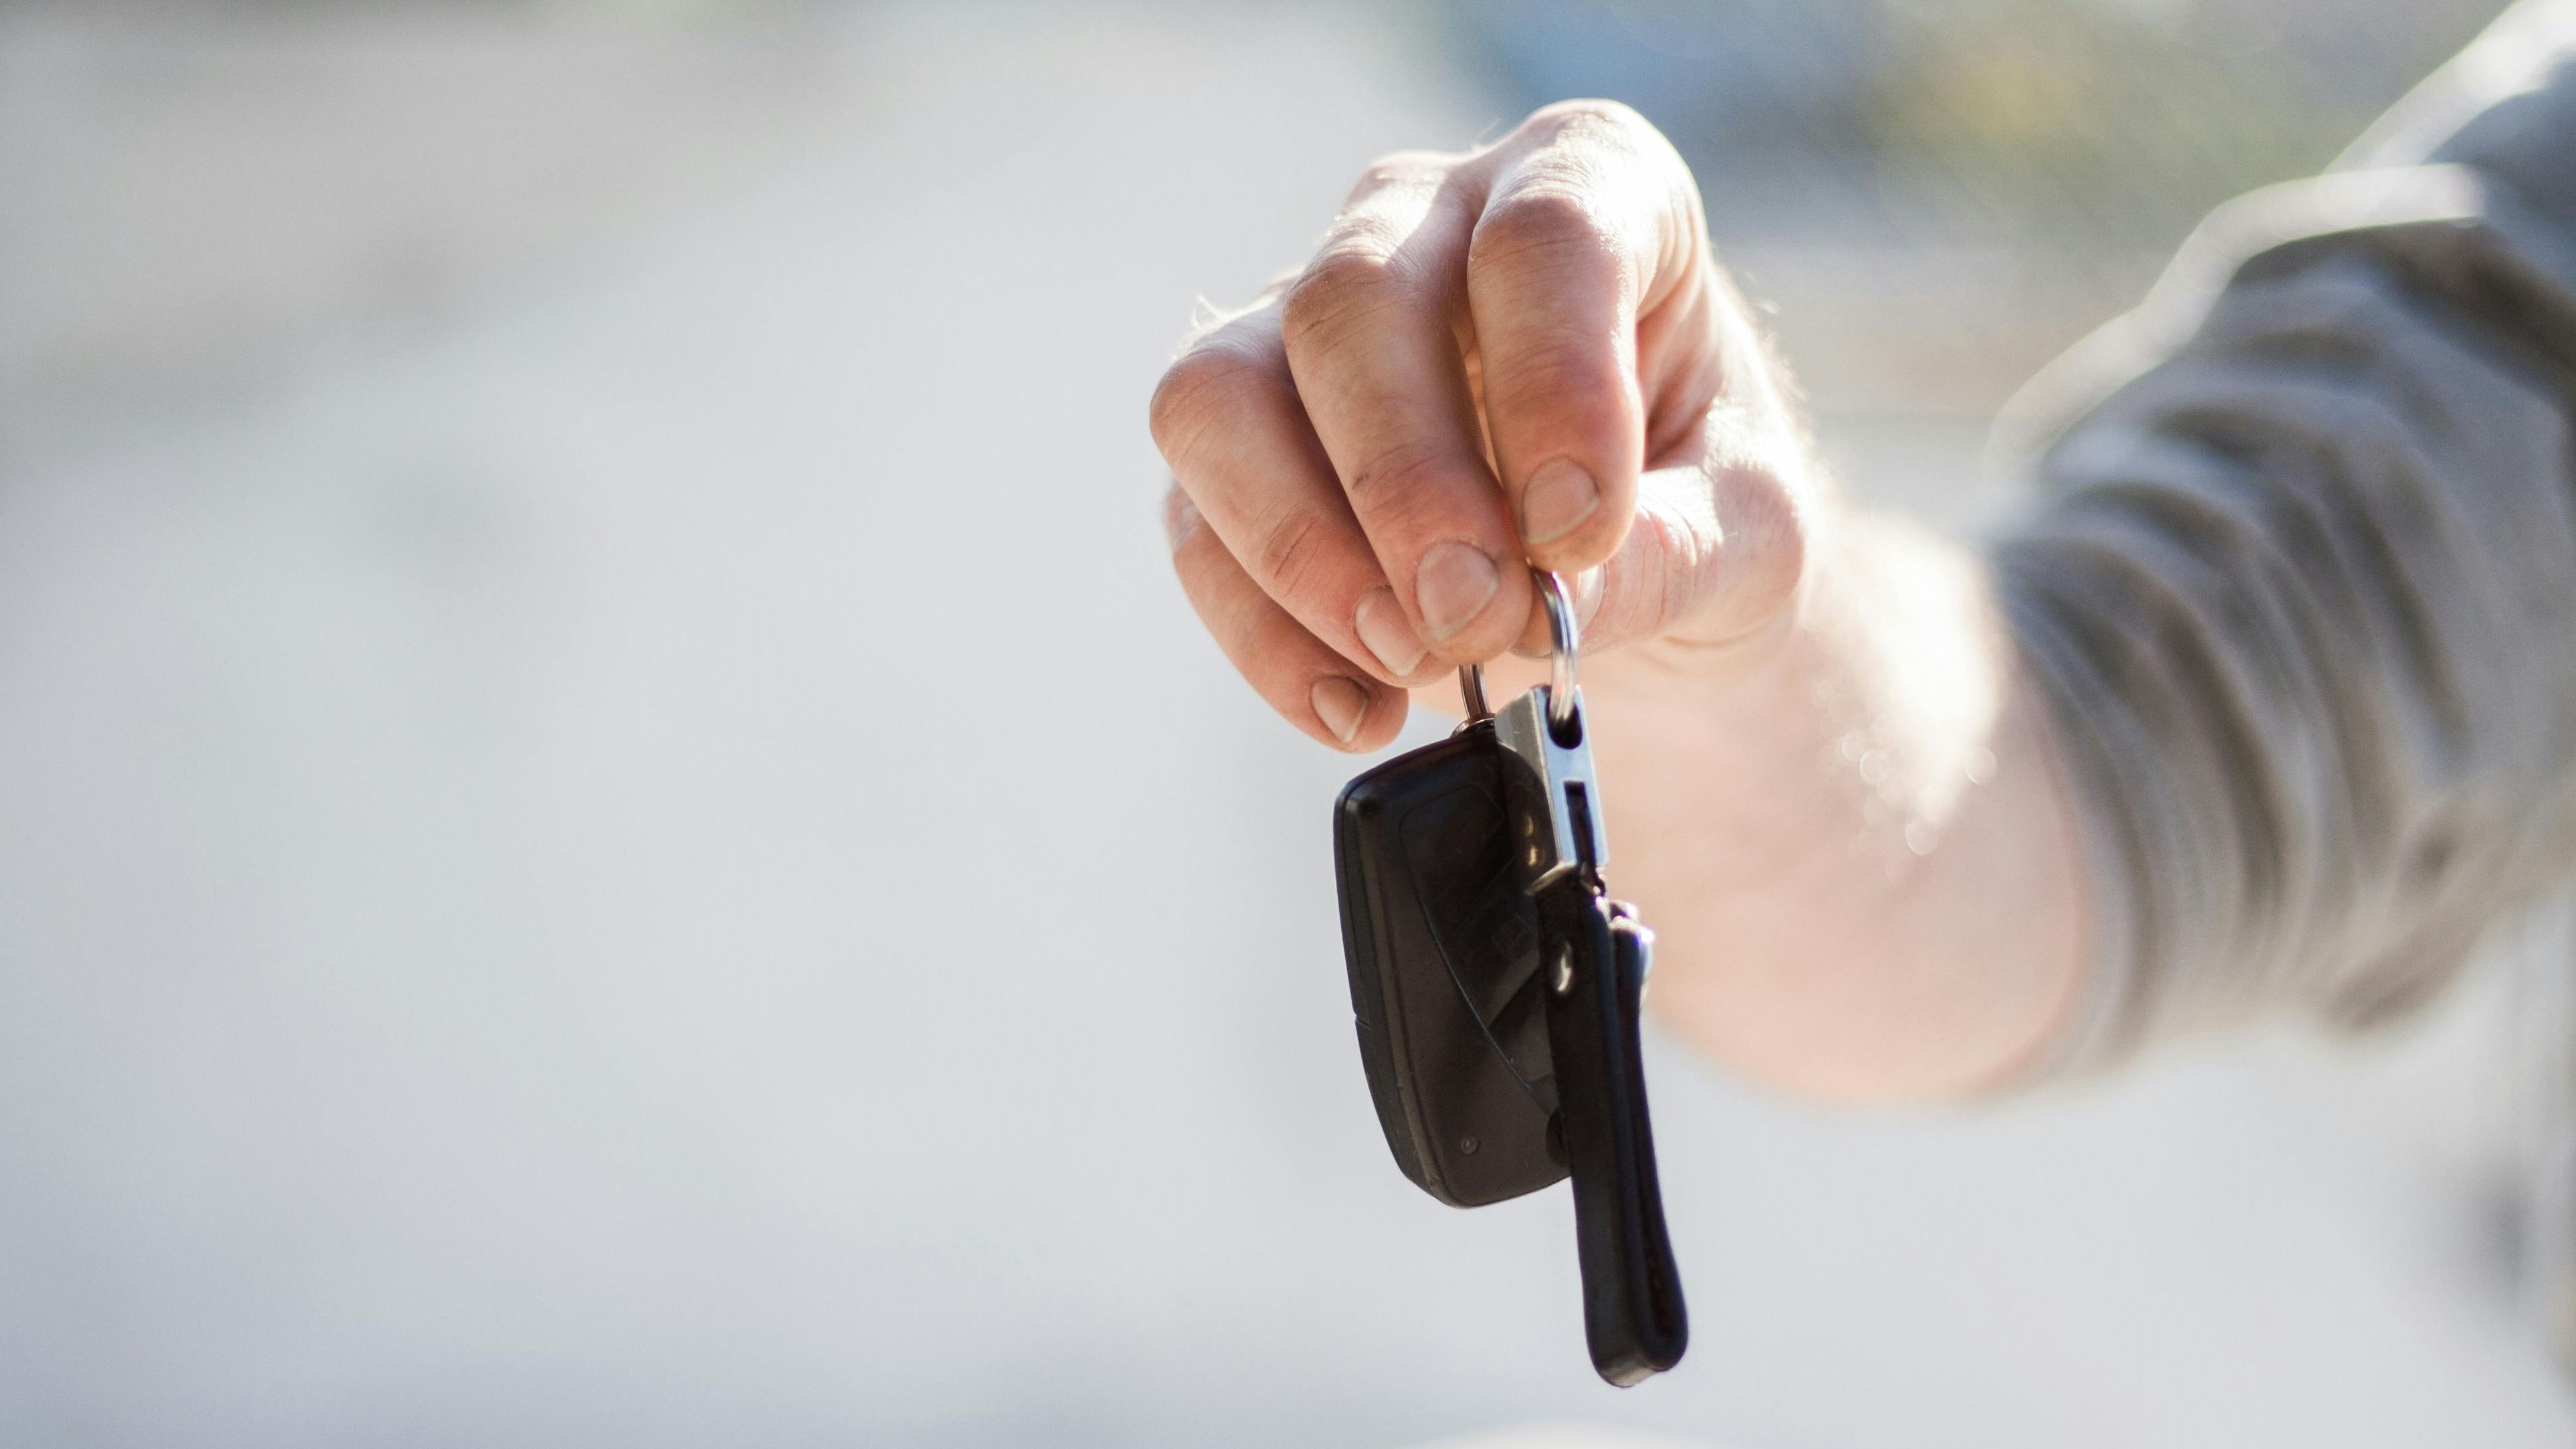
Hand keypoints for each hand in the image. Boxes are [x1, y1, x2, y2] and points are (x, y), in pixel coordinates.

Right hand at [1150, 101, 1813, 747]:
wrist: (1626, 561)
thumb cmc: (1698, 499)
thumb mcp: (1747, 532)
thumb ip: (1671, 554)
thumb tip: (1544, 600)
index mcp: (1584, 184)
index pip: (1541, 237)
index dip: (1555, 386)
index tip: (1583, 533)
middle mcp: (1424, 222)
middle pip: (1349, 305)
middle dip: (1406, 484)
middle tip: (1476, 619)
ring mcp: (1302, 321)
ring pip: (1220, 395)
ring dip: (1303, 550)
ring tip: (1410, 660)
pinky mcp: (1235, 443)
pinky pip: (1194, 524)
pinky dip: (1267, 636)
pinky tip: (1361, 706)